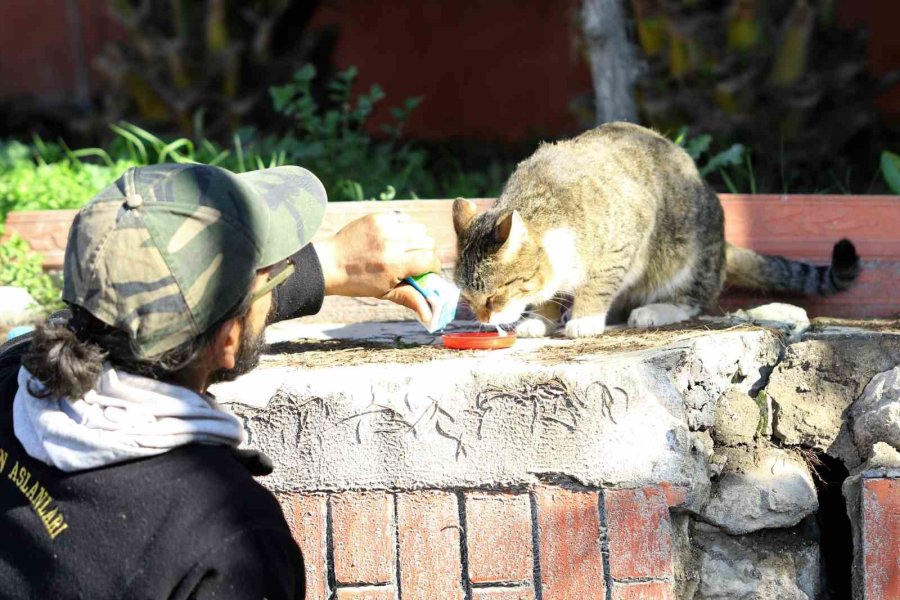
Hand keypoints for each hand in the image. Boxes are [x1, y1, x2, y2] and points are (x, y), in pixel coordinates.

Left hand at [313, 212, 441, 321]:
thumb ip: (410, 299)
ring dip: (416, 238)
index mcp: (395, 265)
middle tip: (416, 261)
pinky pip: (403, 219)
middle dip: (426, 253)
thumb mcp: (385, 292)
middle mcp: (392, 243)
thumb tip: (429, 315)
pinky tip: (392, 237)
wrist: (329, 263)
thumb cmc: (358, 282)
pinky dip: (402, 227)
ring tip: (404, 248)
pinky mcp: (377, 217)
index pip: (430, 260)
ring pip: (418, 228)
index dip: (434, 267)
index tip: (428, 271)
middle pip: (428, 242)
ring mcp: (384, 228)